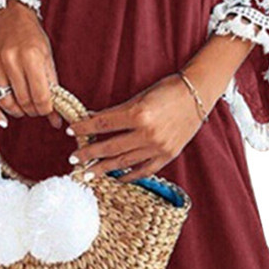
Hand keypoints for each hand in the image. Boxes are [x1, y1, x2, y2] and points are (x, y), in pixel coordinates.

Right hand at [0, 1, 62, 129]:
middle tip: (36, 109)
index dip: (46, 109)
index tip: (48, 110)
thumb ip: (52, 88)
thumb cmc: (32, 38)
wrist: (11, 18)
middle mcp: (10, 58)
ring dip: (16, 111)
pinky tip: (2, 118)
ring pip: (5, 102)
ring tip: (22, 108)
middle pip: (23, 101)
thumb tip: (56, 119)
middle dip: (32, 110)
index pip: (40, 96)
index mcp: (31, 55)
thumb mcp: (47, 58)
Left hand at [65, 73, 205, 183]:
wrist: (197, 94)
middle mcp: (147, 133)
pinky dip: (129, 175)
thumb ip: (117, 111)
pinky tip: (117, 177)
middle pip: (109, 147)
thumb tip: (93, 120)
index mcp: (138, 114)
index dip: (84, 128)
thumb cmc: (167, 90)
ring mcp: (158, 147)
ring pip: (123, 162)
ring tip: (88, 173)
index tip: (71, 131)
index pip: (102, 124)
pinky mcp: (168, 155)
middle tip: (73, 159)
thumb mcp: (139, 96)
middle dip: (88, 154)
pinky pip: (144, 170)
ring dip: (103, 168)